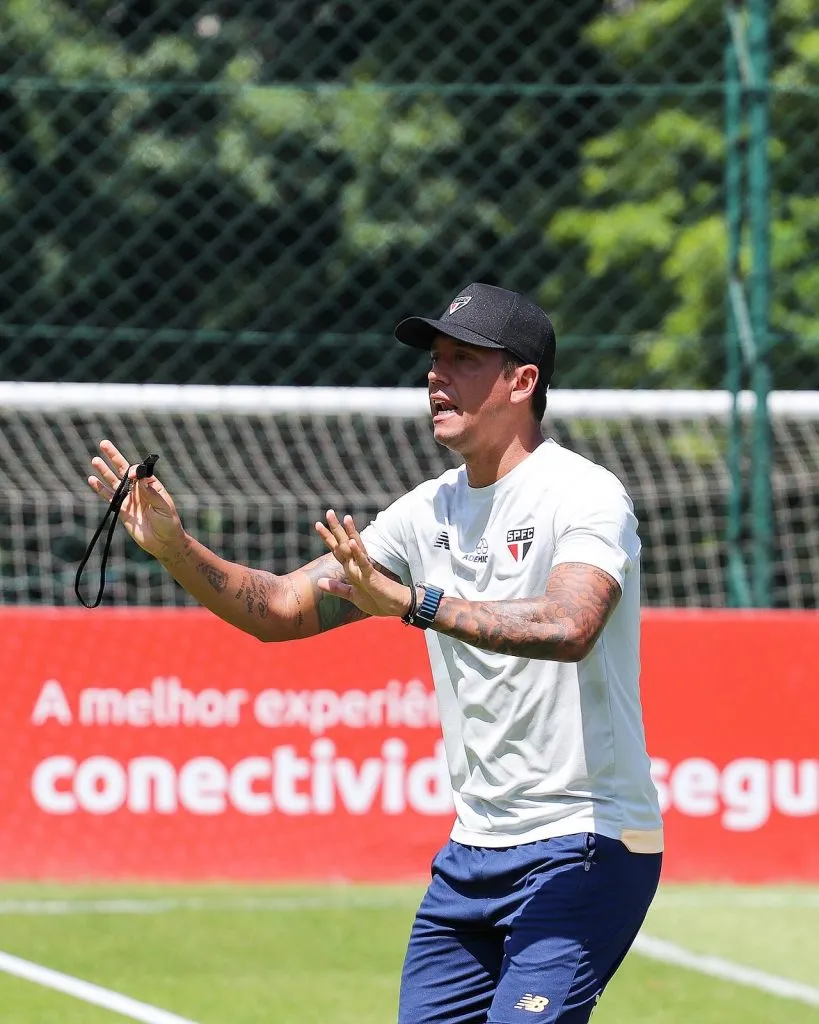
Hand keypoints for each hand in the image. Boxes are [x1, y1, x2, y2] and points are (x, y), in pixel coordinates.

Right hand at [87, 440, 184, 559]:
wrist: (163, 542)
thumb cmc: (169, 523)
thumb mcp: (164, 507)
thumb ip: (152, 494)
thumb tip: (140, 481)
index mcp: (151, 485)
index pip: (139, 471)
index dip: (134, 470)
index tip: (131, 475)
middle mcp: (138, 489)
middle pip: (124, 470)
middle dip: (114, 457)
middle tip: (104, 443)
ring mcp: (129, 499)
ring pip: (114, 481)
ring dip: (104, 470)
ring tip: (95, 460)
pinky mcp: (122, 510)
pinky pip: (109, 497)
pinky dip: (100, 489)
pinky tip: (91, 480)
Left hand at [315, 510, 411, 618]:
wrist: (395, 607)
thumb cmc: (376, 600)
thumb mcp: (352, 595)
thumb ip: (337, 588)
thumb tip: (319, 582)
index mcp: (352, 568)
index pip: (338, 549)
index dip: (328, 537)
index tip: (318, 524)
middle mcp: (357, 564)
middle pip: (345, 543)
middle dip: (336, 528)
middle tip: (329, 512)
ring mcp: (365, 568)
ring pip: (355, 548)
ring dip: (350, 533)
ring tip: (345, 518)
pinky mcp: (372, 576)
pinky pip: (364, 563)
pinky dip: (358, 553)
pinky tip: (352, 542)